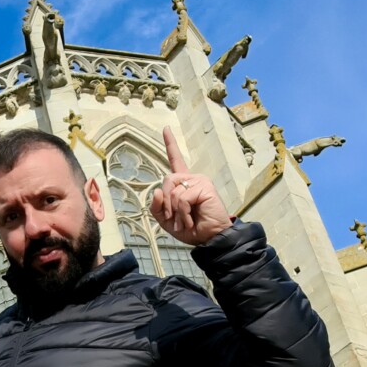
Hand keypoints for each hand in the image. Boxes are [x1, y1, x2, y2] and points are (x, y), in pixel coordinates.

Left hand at [149, 126, 232, 245]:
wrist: (209, 239)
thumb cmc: (191, 229)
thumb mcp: (167, 220)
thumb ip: (158, 207)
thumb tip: (158, 192)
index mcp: (184, 183)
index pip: (176, 160)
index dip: (170, 143)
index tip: (166, 128)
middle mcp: (192, 178)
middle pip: (166, 180)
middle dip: (166, 203)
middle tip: (173, 218)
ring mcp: (200, 181)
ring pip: (173, 190)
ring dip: (175, 211)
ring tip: (184, 222)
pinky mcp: (205, 186)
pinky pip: (182, 198)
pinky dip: (182, 213)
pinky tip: (190, 220)